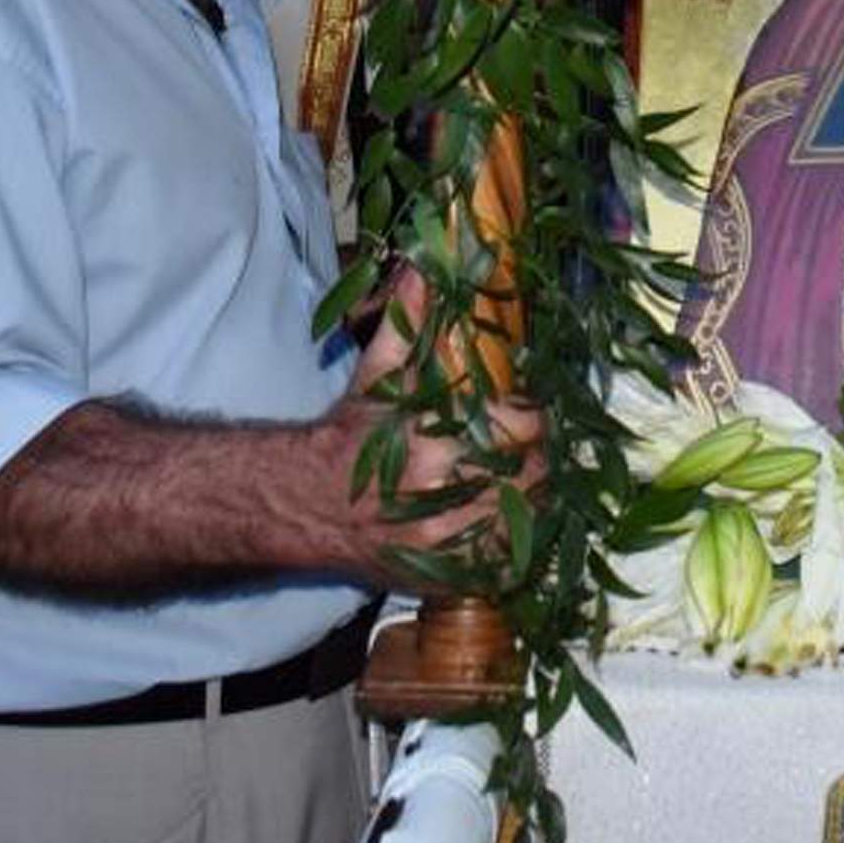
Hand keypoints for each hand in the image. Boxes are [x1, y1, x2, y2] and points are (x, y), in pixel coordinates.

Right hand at [326, 266, 545, 591]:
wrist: (304, 502)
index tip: (530, 410)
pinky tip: (511, 522)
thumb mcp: (377, 375)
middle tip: (533, 447)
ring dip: (535, 501)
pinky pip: (506, 564)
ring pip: (527, 522)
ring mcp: (446, 542)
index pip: (520, 429)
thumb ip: (405, 321)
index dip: (533, 417)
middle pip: (532, 477)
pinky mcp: (446, 575)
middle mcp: (443, 495)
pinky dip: (518, 544)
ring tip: (527, 481)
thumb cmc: (349, 434)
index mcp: (433, 442)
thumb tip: (422, 267)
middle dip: (539, 459)